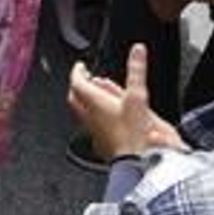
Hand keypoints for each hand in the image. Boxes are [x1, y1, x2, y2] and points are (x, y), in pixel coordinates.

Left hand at [67, 44, 185, 157]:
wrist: (135, 164)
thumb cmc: (134, 133)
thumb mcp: (138, 96)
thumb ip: (136, 70)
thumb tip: (137, 49)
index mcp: (94, 102)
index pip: (77, 82)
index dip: (78, 72)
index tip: (81, 66)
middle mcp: (89, 117)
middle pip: (75, 98)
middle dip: (78, 86)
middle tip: (84, 79)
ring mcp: (94, 132)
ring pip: (82, 112)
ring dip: (86, 101)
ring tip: (96, 95)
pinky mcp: (100, 144)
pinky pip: (91, 126)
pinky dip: (95, 116)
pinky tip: (106, 118)